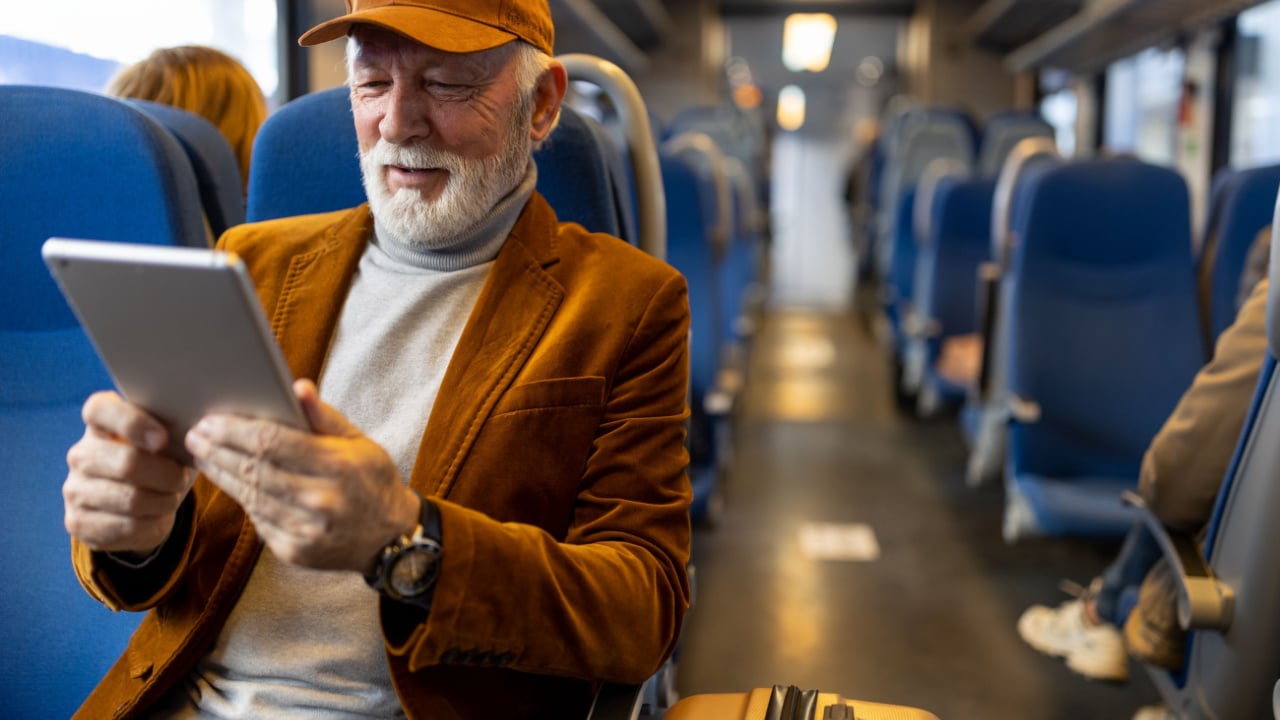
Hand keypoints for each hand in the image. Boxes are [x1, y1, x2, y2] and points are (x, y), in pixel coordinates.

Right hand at [64, 391, 195, 554]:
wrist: (140, 504)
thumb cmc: (160, 460)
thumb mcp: (169, 440)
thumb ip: (175, 428)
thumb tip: (196, 434)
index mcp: (99, 422)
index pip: (99, 410)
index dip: (132, 422)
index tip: (163, 438)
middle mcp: (80, 453)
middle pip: (126, 462)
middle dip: (167, 475)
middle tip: (181, 478)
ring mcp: (75, 488)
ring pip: (131, 499)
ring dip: (164, 501)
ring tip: (171, 497)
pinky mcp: (78, 521)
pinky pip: (127, 527)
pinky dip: (153, 524)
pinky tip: (157, 516)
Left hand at [185, 379, 419, 572]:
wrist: (391, 539)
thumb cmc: (373, 482)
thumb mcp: (361, 442)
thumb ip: (325, 417)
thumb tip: (297, 387)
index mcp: (339, 466)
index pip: (273, 443)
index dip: (235, 431)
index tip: (211, 420)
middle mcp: (320, 500)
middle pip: (253, 469)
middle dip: (218, 450)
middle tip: (195, 434)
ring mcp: (306, 530)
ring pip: (249, 496)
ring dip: (220, 473)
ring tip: (203, 455)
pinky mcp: (294, 552)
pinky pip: (258, 520)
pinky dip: (241, 498)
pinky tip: (230, 482)